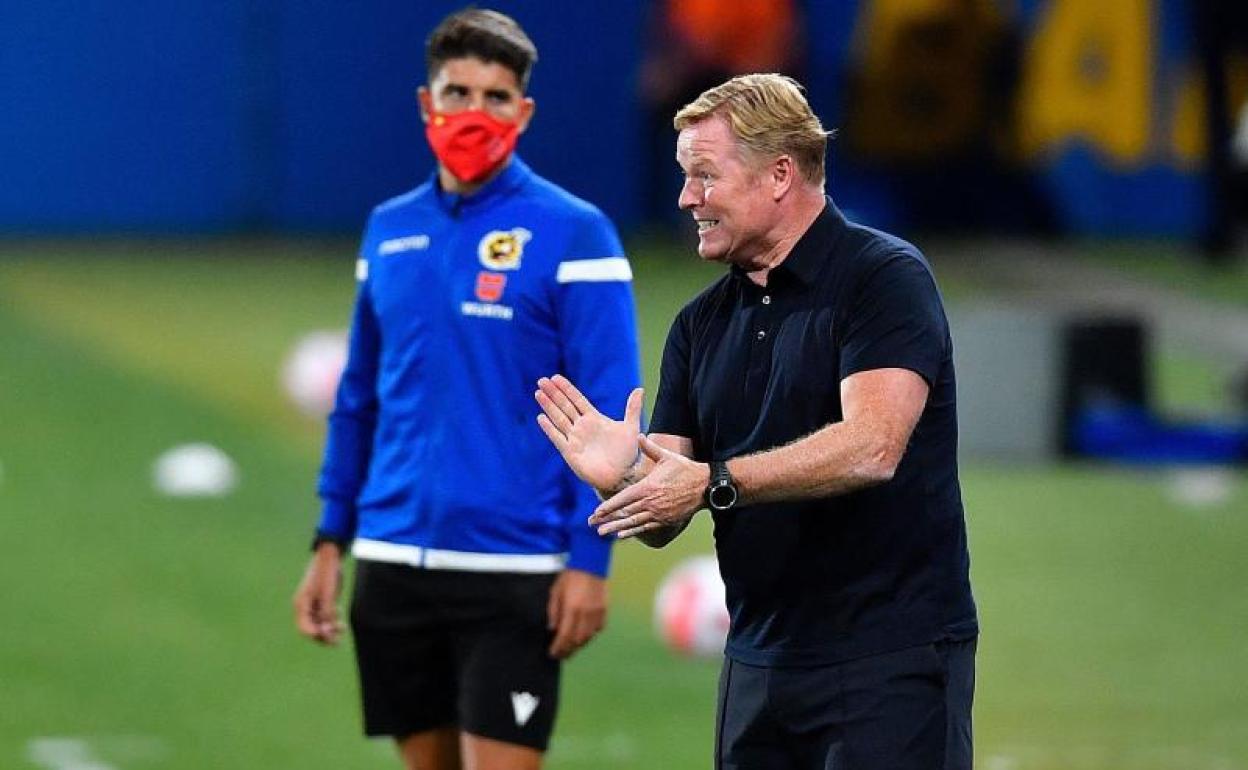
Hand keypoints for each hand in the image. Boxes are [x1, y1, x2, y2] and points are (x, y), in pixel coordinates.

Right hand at [293, 545, 343, 644]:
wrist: (329, 556)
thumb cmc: (327, 573)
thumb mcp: (328, 595)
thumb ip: (326, 613)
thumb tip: (325, 631)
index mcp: (301, 605)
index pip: (305, 629)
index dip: (316, 635)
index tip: (328, 633)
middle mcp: (304, 606)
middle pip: (311, 629)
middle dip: (324, 635)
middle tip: (337, 640)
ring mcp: (312, 604)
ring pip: (318, 624)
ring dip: (329, 629)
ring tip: (341, 628)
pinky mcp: (321, 600)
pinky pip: (324, 617)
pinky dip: (331, 621)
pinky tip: (340, 621)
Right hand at [536, 375, 644, 492]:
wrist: (622, 476)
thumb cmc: (627, 453)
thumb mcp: (630, 427)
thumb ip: (632, 408)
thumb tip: (640, 389)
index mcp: (594, 419)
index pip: (577, 399)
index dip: (566, 388)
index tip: (555, 377)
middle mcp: (582, 427)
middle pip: (565, 406)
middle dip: (553, 393)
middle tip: (542, 380)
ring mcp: (575, 439)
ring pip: (559, 419)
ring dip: (548, 406)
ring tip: (539, 393)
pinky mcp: (570, 452)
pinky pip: (557, 438)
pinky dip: (549, 428)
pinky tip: (541, 418)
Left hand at [546, 568, 606, 658]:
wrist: (590, 564)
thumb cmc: (569, 577)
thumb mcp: (555, 592)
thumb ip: (553, 612)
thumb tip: (552, 629)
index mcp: (571, 609)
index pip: (564, 636)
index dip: (558, 648)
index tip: (553, 654)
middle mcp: (585, 614)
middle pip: (577, 640)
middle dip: (568, 650)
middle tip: (561, 656)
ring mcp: (596, 613)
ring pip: (588, 637)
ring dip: (579, 644)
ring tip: (571, 648)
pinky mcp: (604, 610)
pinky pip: (598, 629)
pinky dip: (590, 634)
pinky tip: (584, 635)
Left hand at [588, 435, 707, 538]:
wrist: (705, 486)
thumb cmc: (685, 469)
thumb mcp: (667, 457)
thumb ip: (650, 448)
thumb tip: (638, 435)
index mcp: (648, 487)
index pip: (623, 499)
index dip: (608, 507)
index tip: (596, 512)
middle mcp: (651, 502)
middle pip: (624, 513)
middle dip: (607, 519)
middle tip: (592, 524)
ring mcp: (658, 513)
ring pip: (633, 523)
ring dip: (616, 528)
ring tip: (602, 533)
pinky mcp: (666, 520)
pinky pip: (646, 527)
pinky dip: (633, 531)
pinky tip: (622, 535)